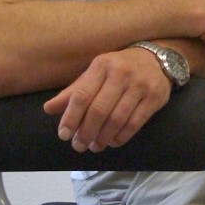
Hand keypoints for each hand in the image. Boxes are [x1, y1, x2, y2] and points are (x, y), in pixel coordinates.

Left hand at [43, 47, 171, 152]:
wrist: (156, 58)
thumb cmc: (118, 67)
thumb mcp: (95, 72)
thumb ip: (74, 91)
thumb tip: (48, 109)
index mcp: (102, 65)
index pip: (82, 94)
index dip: (71, 117)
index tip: (63, 135)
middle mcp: (121, 73)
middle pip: (99, 110)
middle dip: (86, 132)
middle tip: (78, 145)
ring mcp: (139, 86)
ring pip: (117, 120)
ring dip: (103, 138)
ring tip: (94, 146)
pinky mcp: (154, 98)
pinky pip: (134, 124)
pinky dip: (120, 137)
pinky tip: (112, 142)